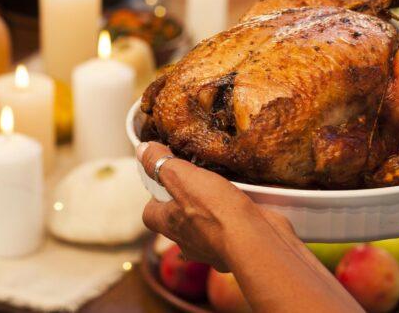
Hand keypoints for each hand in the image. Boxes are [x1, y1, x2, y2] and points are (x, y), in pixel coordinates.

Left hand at [137, 141, 360, 311]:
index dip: (154, 198)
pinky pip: (230, 234)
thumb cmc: (217, 211)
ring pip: (204, 230)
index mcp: (170, 224)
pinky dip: (235, 222)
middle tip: (199, 183)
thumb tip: (143, 150)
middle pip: (177, 223)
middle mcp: (187, 242)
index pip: (150, 215)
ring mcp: (212, 249)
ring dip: (211, 214)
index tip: (165, 182)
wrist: (255, 241)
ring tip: (225, 191)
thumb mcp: (183, 177)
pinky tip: (246, 205)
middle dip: (185, 205)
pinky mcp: (236, 249)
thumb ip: (161, 163)